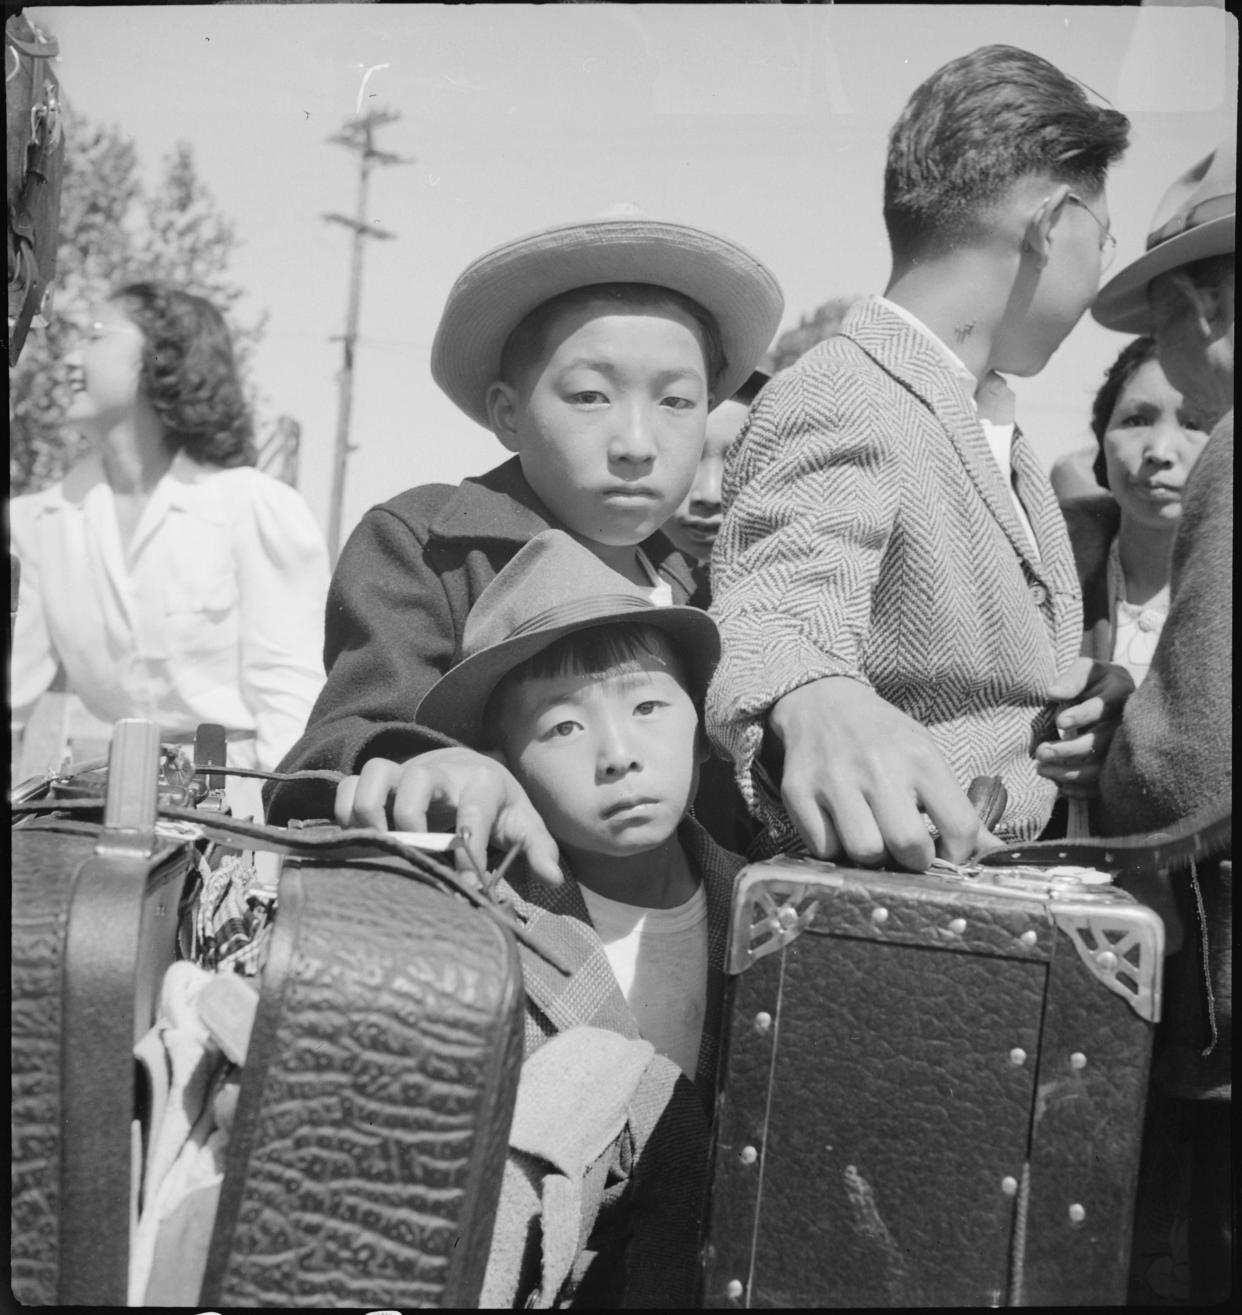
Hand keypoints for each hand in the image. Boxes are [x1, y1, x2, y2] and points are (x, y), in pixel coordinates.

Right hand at [334, 747, 561, 885]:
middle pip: (418, 779)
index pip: (474, 809)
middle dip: (411, 817)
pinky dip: (345, 811)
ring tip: (378, 846)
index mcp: (481, 783)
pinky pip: (349, 785)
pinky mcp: (379, 781)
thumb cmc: (497, 803)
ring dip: (369, 809)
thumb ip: (538, 848)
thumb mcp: (522, 822)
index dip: (468, 845)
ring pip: (375, 773)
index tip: (465, 882)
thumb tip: (552, 878)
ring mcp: (404, 774)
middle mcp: (440, 773)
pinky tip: (359, 842)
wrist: (471, 767)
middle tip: (412, 853)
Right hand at [768, 677, 981, 870]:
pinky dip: (833, 847)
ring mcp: (834, 779)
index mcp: (920, 757)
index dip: (958, 854)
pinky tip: (839, 826)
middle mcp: (878, 767)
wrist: (820, 702)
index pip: (959, 827)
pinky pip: (822, 848)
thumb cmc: (882, 738)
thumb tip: (995, 852)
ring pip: (864, 852)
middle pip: (908, 847)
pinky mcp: (797, 791)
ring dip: (871, 856)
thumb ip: (958, 808)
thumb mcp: (926, 757)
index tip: (946, 852)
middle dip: (912, 860)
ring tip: (871, 836)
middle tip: (904, 848)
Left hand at [1035, 658, 1134, 798]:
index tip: (1060, 721)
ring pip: (1102, 766)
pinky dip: (1083, 790)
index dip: (1083, 715)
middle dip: (1070, 750)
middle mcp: (1125, 723)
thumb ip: (1072, 679)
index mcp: (1120, 694)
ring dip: (1071, 772)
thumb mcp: (1086, 670)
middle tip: (1041, 751)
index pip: (1104, 707)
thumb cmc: (1095, 681)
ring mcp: (1123, 747)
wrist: (1113, 696)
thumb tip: (1053, 693)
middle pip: (1102, 742)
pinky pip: (1104, 783)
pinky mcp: (1116, 765)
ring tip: (1041, 768)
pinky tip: (1060, 788)